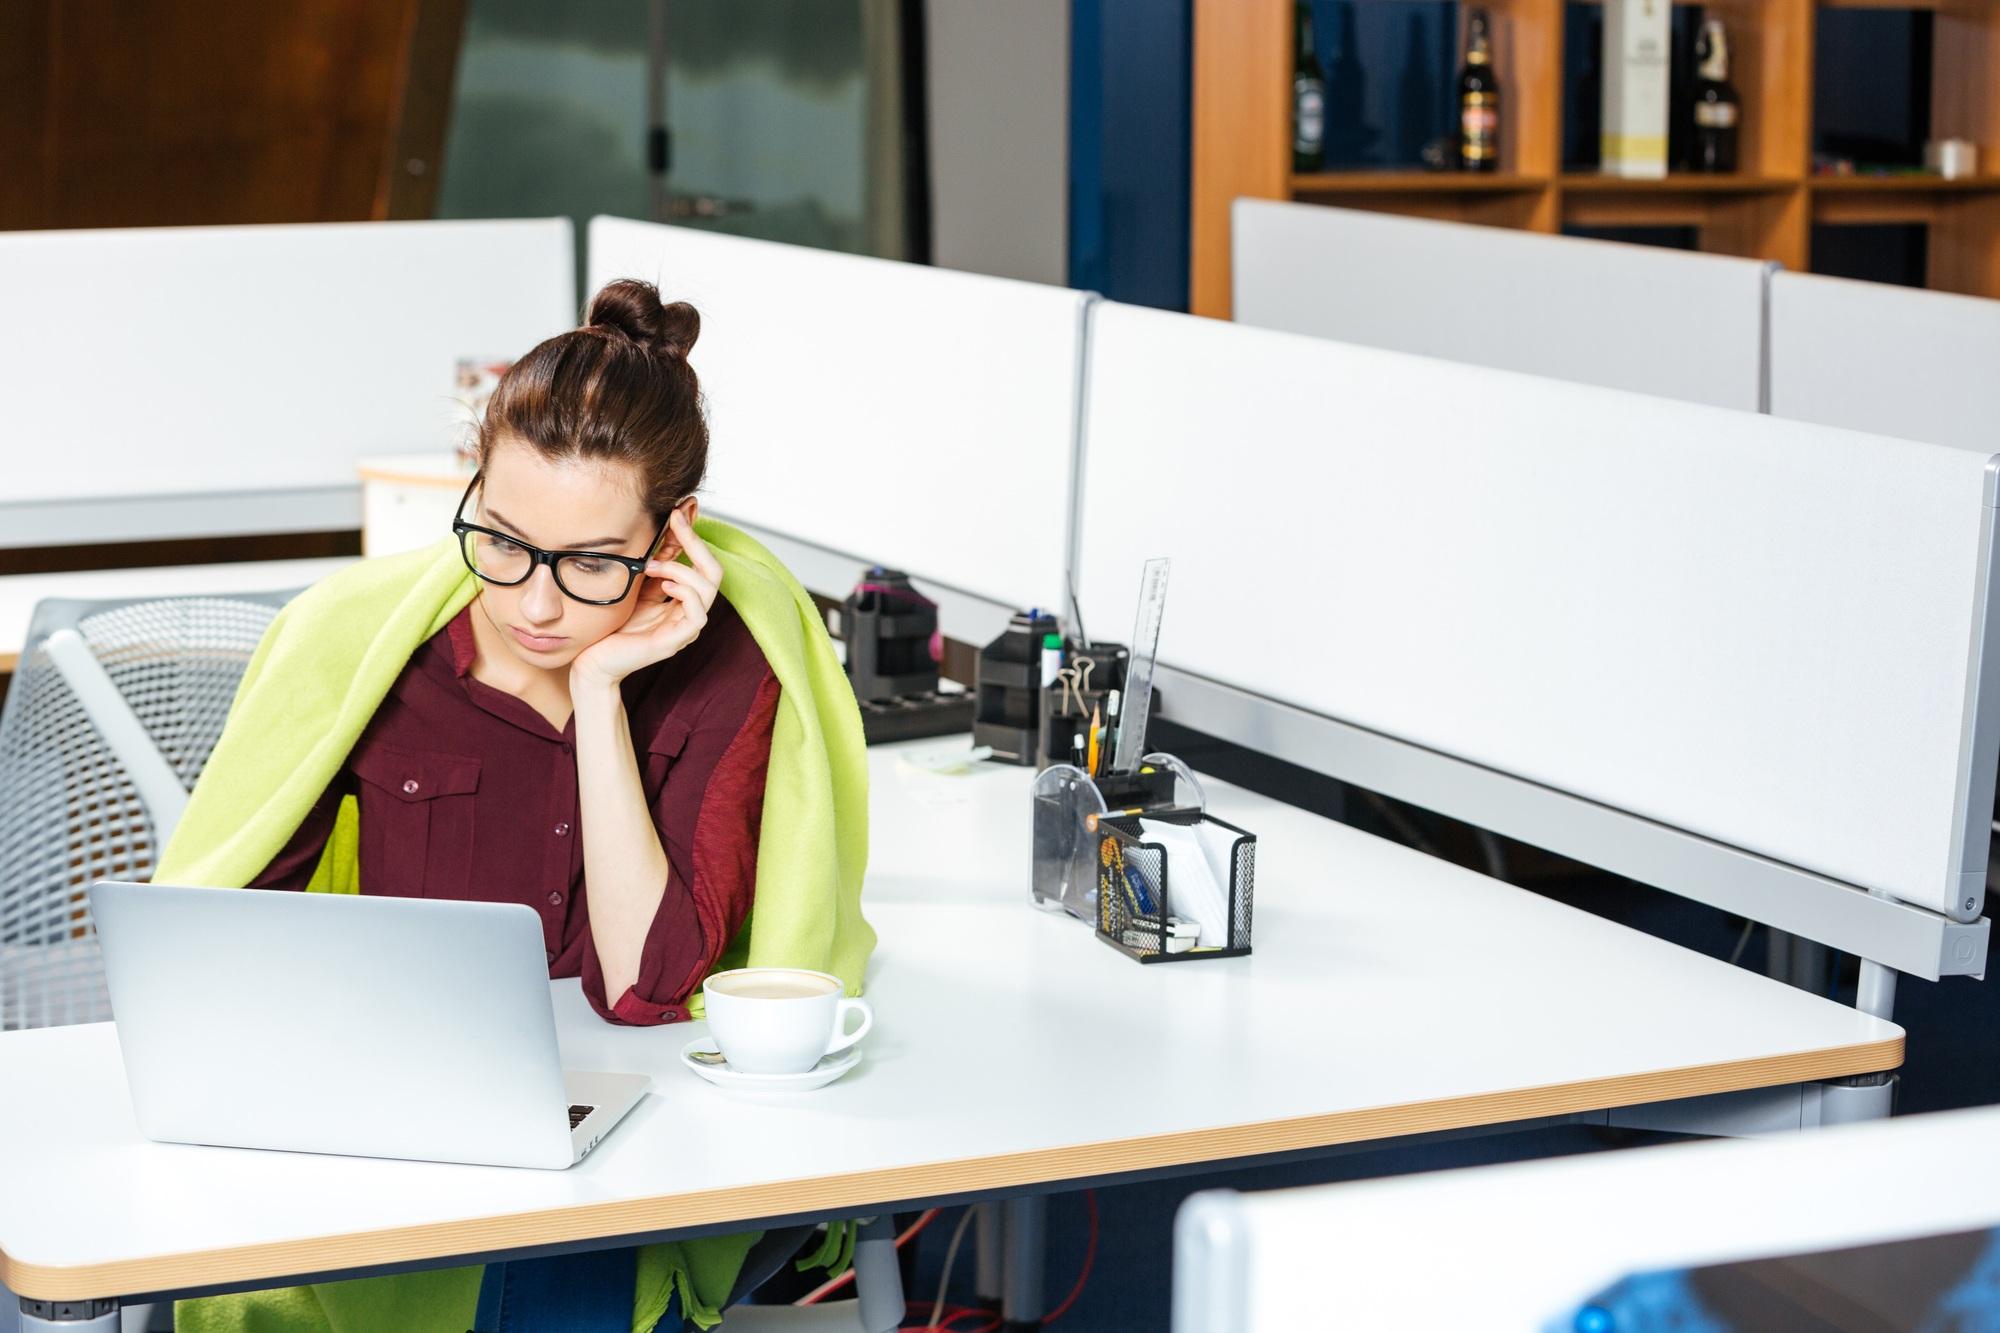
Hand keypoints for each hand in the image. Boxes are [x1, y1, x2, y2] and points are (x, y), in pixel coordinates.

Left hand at [571, 511, 721, 688]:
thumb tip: (662, 530)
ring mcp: (684, 628)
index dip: (692, 536)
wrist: (592, 661)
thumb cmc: (610, 626)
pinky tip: (664, 585)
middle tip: (675, 523)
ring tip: (652, 567)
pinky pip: (697, 614)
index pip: (702, 563)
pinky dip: (685, 593)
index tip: (677, 512)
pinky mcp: (675, 641)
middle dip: (695, 543)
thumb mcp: (635, 587)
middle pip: (713, 572)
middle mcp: (688, 612)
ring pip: (707, 589)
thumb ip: (653, 566)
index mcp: (681, 599)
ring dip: (680, 569)